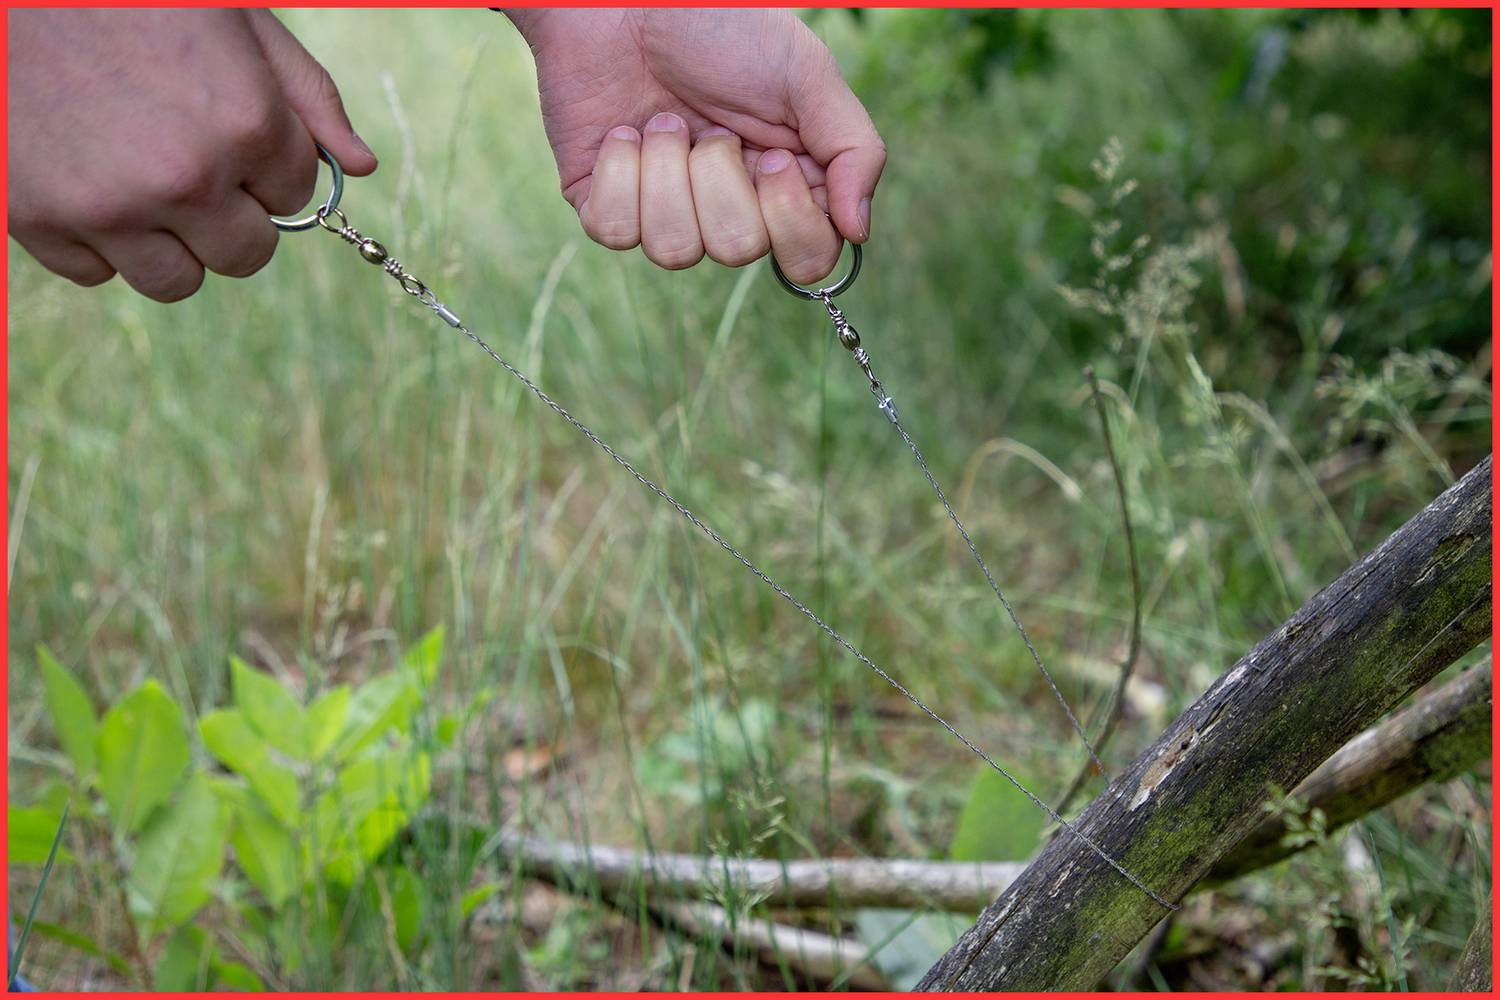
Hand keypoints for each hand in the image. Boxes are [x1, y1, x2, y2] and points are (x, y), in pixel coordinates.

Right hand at [8, 9, 376, 301]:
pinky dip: (97, 238)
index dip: (267, 163)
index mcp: (244, 123)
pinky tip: (85, 175)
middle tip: (190, 158)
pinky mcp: (35, 219)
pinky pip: (95, 272)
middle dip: (232, 215)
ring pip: (175, 280)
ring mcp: (106, 207)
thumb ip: (306, 94)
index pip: (295, 195)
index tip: (230, 125)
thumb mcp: (237, 17)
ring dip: (170, 241)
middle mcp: (183, 178)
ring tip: (139, 174)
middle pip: (246, 254)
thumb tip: (361, 166)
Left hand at [507, 9, 884, 282]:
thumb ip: (852, 152)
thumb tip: (859, 234)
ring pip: (674, 250)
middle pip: (738, 252)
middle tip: (715, 126)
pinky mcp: (607, 204)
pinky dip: (621, 171)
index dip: (791, 220)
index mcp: (786, 187)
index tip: (775, 160)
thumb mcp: (807, 75)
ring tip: (666, 120)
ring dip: (669, 170)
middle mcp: (728, 209)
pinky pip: (616, 231)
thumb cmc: (724, 26)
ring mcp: (666, 211)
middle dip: (721, 177)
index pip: (807, 259)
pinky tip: (625, 131)